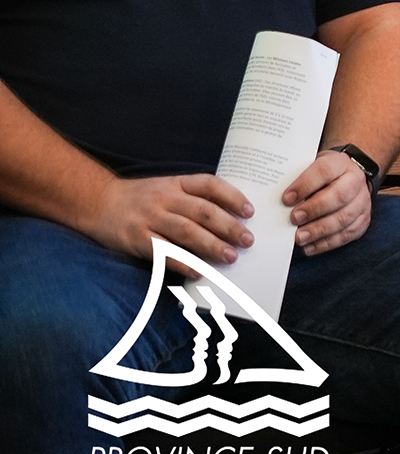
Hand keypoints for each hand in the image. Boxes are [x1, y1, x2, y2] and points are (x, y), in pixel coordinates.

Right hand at [83, 174, 253, 268]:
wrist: (96, 202)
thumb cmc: (141, 198)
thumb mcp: (167, 187)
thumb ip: (193, 198)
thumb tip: (231, 217)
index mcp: (176, 183)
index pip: (209, 185)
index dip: (232, 197)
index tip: (250, 211)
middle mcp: (164, 199)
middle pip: (202, 211)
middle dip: (228, 226)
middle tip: (248, 240)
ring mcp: (150, 218)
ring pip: (186, 231)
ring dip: (211, 245)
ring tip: (231, 256)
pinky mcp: (137, 239)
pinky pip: (163, 251)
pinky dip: (183, 262)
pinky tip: (199, 270)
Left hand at [281, 151, 372, 255]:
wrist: (349, 176)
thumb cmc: (322, 174)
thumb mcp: (310, 166)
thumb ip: (297, 178)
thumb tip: (276, 200)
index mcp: (340, 163)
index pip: (324, 172)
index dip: (305, 185)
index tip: (286, 199)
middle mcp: (355, 181)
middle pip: (338, 196)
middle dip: (314, 210)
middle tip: (293, 219)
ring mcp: (362, 201)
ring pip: (345, 218)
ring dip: (320, 230)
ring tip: (299, 238)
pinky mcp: (364, 219)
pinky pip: (348, 234)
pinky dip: (327, 243)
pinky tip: (310, 247)